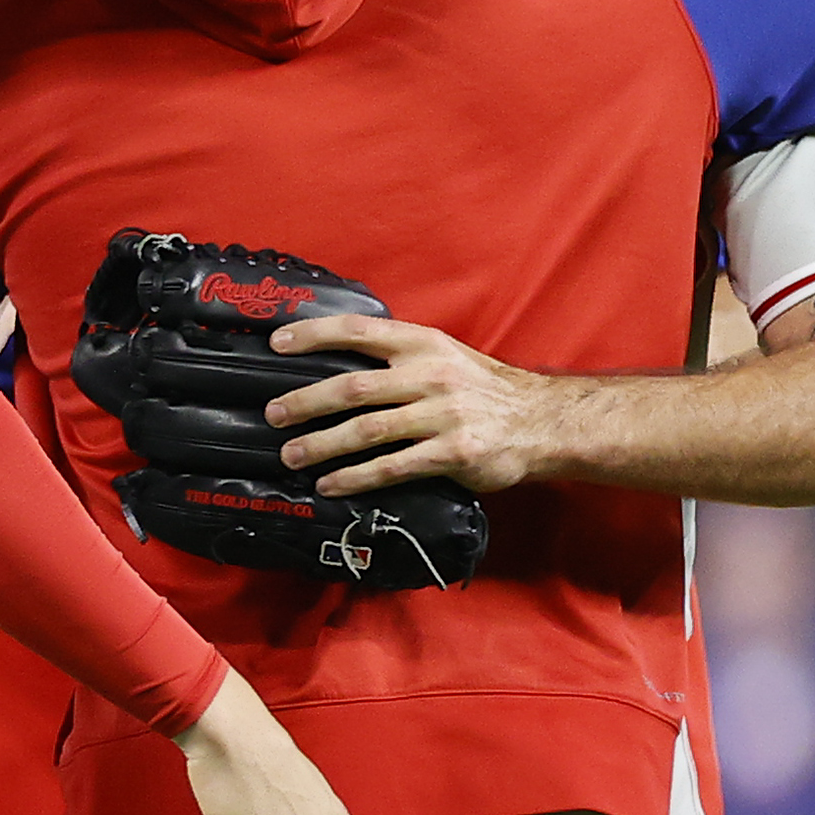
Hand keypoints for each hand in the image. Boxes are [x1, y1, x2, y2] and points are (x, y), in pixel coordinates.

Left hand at [266, 316, 579, 494]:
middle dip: (306, 402)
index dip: (313, 334)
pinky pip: (393, 467)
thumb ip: (397, 357)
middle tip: (273, 414)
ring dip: (323, 445)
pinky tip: (331, 484)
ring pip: (367, 430)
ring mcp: (442, 414)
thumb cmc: (483, 389)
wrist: (541, 420)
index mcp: (422, 343)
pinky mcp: (452, 452)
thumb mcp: (443, 355)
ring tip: (291, 455)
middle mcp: (429, 374)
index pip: (357, 330)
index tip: (276, 343)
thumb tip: (336, 365)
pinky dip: (356, 477)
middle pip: (352, 387)